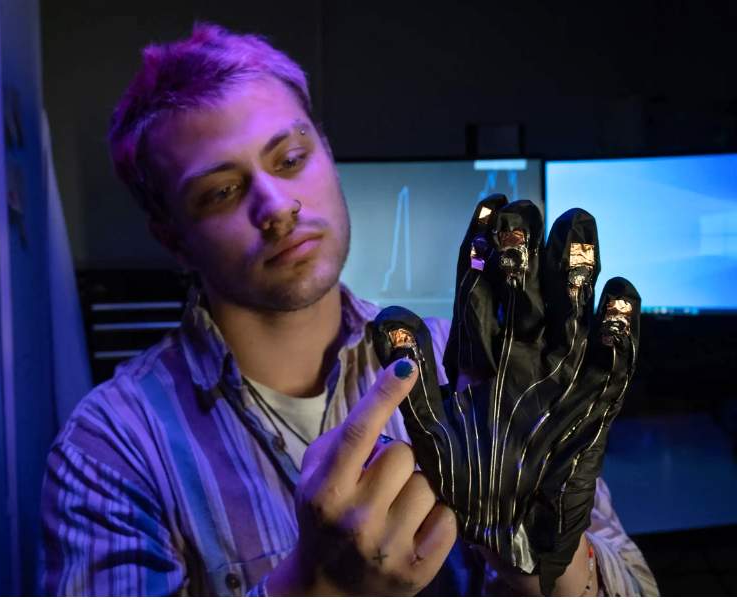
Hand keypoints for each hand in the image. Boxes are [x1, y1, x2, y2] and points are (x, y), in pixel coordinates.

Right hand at [266, 359, 456, 595]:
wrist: (327, 587)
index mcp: (325, 490)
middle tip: (384, 478)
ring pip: (429, 486)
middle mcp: (355, 519)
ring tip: (397, 507)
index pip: (358, 433)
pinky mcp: (418, 570)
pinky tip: (414, 527)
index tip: (406, 365)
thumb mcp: (315, 475)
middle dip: (398, 460)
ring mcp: (388, 547)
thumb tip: (388, 398)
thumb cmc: (323, 515)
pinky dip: (436, 517)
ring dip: (417, 489)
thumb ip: (344, 439)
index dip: (384, 394)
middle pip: (403, 455)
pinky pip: (448, 518)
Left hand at [371, 195, 638, 593]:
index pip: (481, 286)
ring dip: (572, 271)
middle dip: (528, 248)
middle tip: (527, 210)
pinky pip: (612, 360)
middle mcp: (521, 353)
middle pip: (527, 289)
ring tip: (574, 227)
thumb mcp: (432, 421)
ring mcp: (560, 373)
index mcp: (481, 352)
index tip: (488, 205)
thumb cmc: (464, 472)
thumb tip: (386, 318)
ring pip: (569, 311)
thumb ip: (415, 372)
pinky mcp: (593, 401)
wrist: (506, 521)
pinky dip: (617, 329)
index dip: (485, 246)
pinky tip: (616, 294)